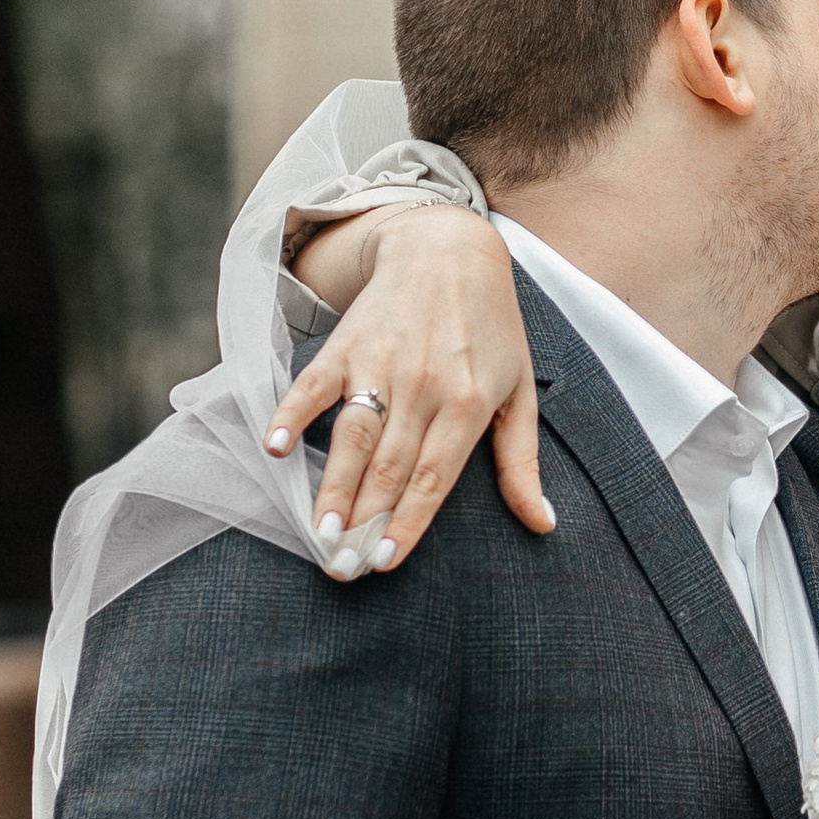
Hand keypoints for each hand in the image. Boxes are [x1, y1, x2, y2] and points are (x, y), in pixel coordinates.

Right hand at [263, 207, 553, 564]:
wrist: (449, 250)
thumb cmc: (491, 329)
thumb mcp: (519, 391)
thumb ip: (521, 463)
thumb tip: (544, 524)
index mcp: (469, 402)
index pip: (434, 477)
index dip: (409, 522)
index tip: (384, 563)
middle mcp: (424, 385)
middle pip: (390, 466)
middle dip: (364, 522)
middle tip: (342, 568)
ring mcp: (381, 364)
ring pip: (353, 436)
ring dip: (332, 486)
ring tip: (317, 532)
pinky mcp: (346, 345)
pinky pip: (313, 385)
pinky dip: (290, 414)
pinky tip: (274, 448)